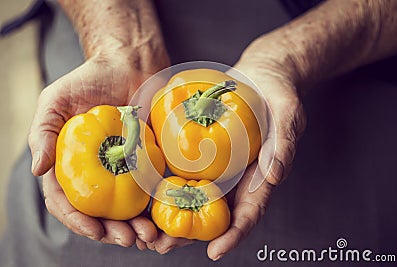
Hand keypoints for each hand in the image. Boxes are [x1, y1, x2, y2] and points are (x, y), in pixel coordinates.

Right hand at [29, 52, 168, 246]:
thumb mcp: (56, 101)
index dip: (78, 220)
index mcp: (70, 165)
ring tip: (149, 236)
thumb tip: (37, 169)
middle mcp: (97, 172)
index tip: (94, 230)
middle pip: (100, 212)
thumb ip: (42, 133)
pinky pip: (152, 189)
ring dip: (137, 227)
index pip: (67, 201)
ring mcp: (124, 169)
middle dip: (113, 232)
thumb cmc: (89, 80)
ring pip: (128, 208)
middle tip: (129, 239)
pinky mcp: (148, 161)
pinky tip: (165, 218)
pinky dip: (157, 208)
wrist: (130, 64)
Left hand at [150, 60, 305, 259]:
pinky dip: (162, 183)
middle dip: (187, 235)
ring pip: (191, 198)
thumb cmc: (278, 96)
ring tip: (145, 230)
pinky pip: (180, 169)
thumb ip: (283, 144)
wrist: (259, 77)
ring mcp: (214, 165)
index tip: (215, 252)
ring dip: (168, 216)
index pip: (248, 213)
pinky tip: (141, 190)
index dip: (233, 235)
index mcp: (257, 177)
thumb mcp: (287, 115)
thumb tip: (273, 177)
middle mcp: (234, 177)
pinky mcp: (198, 150)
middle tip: (162, 246)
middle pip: (212, 214)